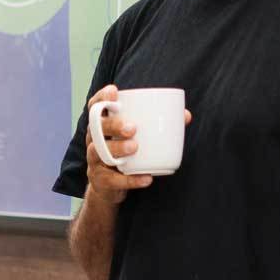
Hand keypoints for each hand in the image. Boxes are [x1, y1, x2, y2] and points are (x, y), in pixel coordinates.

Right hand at [83, 85, 191, 205]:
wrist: (109, 188)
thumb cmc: (125, 156)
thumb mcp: (136, 139)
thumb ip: (158, 126)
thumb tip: (186, 115)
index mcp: (102, 126)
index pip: (95, 107)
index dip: (101, 97)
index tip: (114, 91)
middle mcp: (94, 141)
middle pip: (96, 128)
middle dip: (112, 125)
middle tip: (132, 128)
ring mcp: (95, 161)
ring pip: (99, 152)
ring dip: (117, 148)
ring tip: (134, 147)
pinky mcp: (100, 180)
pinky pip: (112, 180)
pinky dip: (130, 180)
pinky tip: (146, 178)